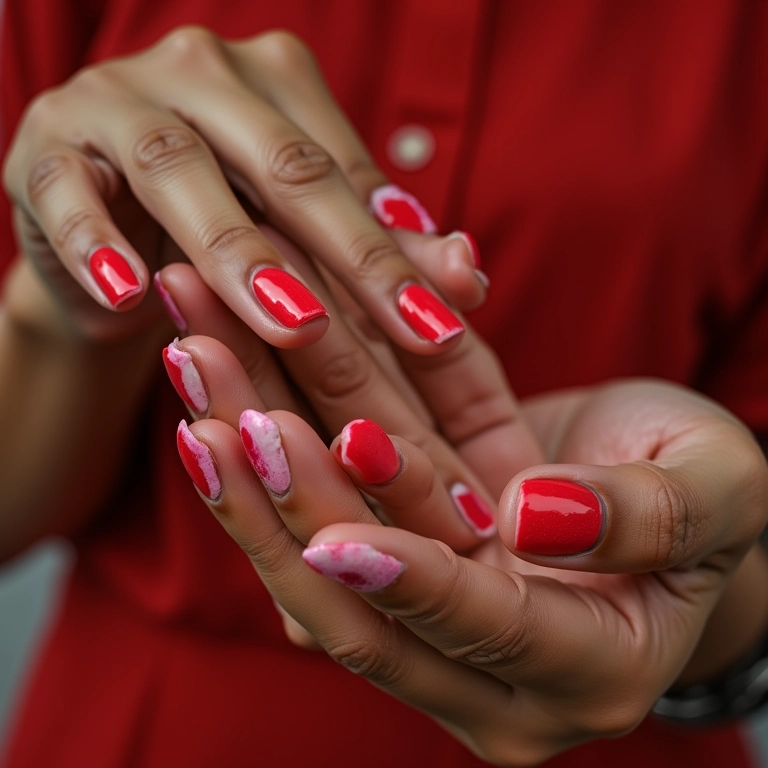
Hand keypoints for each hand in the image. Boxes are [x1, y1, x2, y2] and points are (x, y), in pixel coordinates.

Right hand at [2, 26, 485, 342]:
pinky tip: (129, 297)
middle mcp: (203, 72)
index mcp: (279, 82)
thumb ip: (381, 249)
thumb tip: (467, 279)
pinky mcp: (44, 150)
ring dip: (236, 253)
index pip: (350, 172)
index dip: (402, 253)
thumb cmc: (221, 230)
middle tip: (408, 333)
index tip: (448, 326)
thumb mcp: (304, 239)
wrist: (105, 233)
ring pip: (181, 170)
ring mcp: (115, 102)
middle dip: (350, 256)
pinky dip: (96, 242)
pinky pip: (68, 193)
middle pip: (284, 166)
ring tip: (293, 327)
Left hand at [181, 376, 767, 765]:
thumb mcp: (718, 492)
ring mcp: (431, 597)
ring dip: (255, 445)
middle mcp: (485, 658)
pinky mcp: (404, 533)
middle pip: (366, 593)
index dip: (411, 579)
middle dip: (288, 496)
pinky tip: (223, 375)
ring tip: (195, 358)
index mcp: (578, 666)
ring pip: (326, 530)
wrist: (671, 478)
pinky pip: (335, 485)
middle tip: (217, 400)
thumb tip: (537, 518)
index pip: (478, 628)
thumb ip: (648, 519)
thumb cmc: (715, 491)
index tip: (336, 530)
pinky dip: (282, 423)